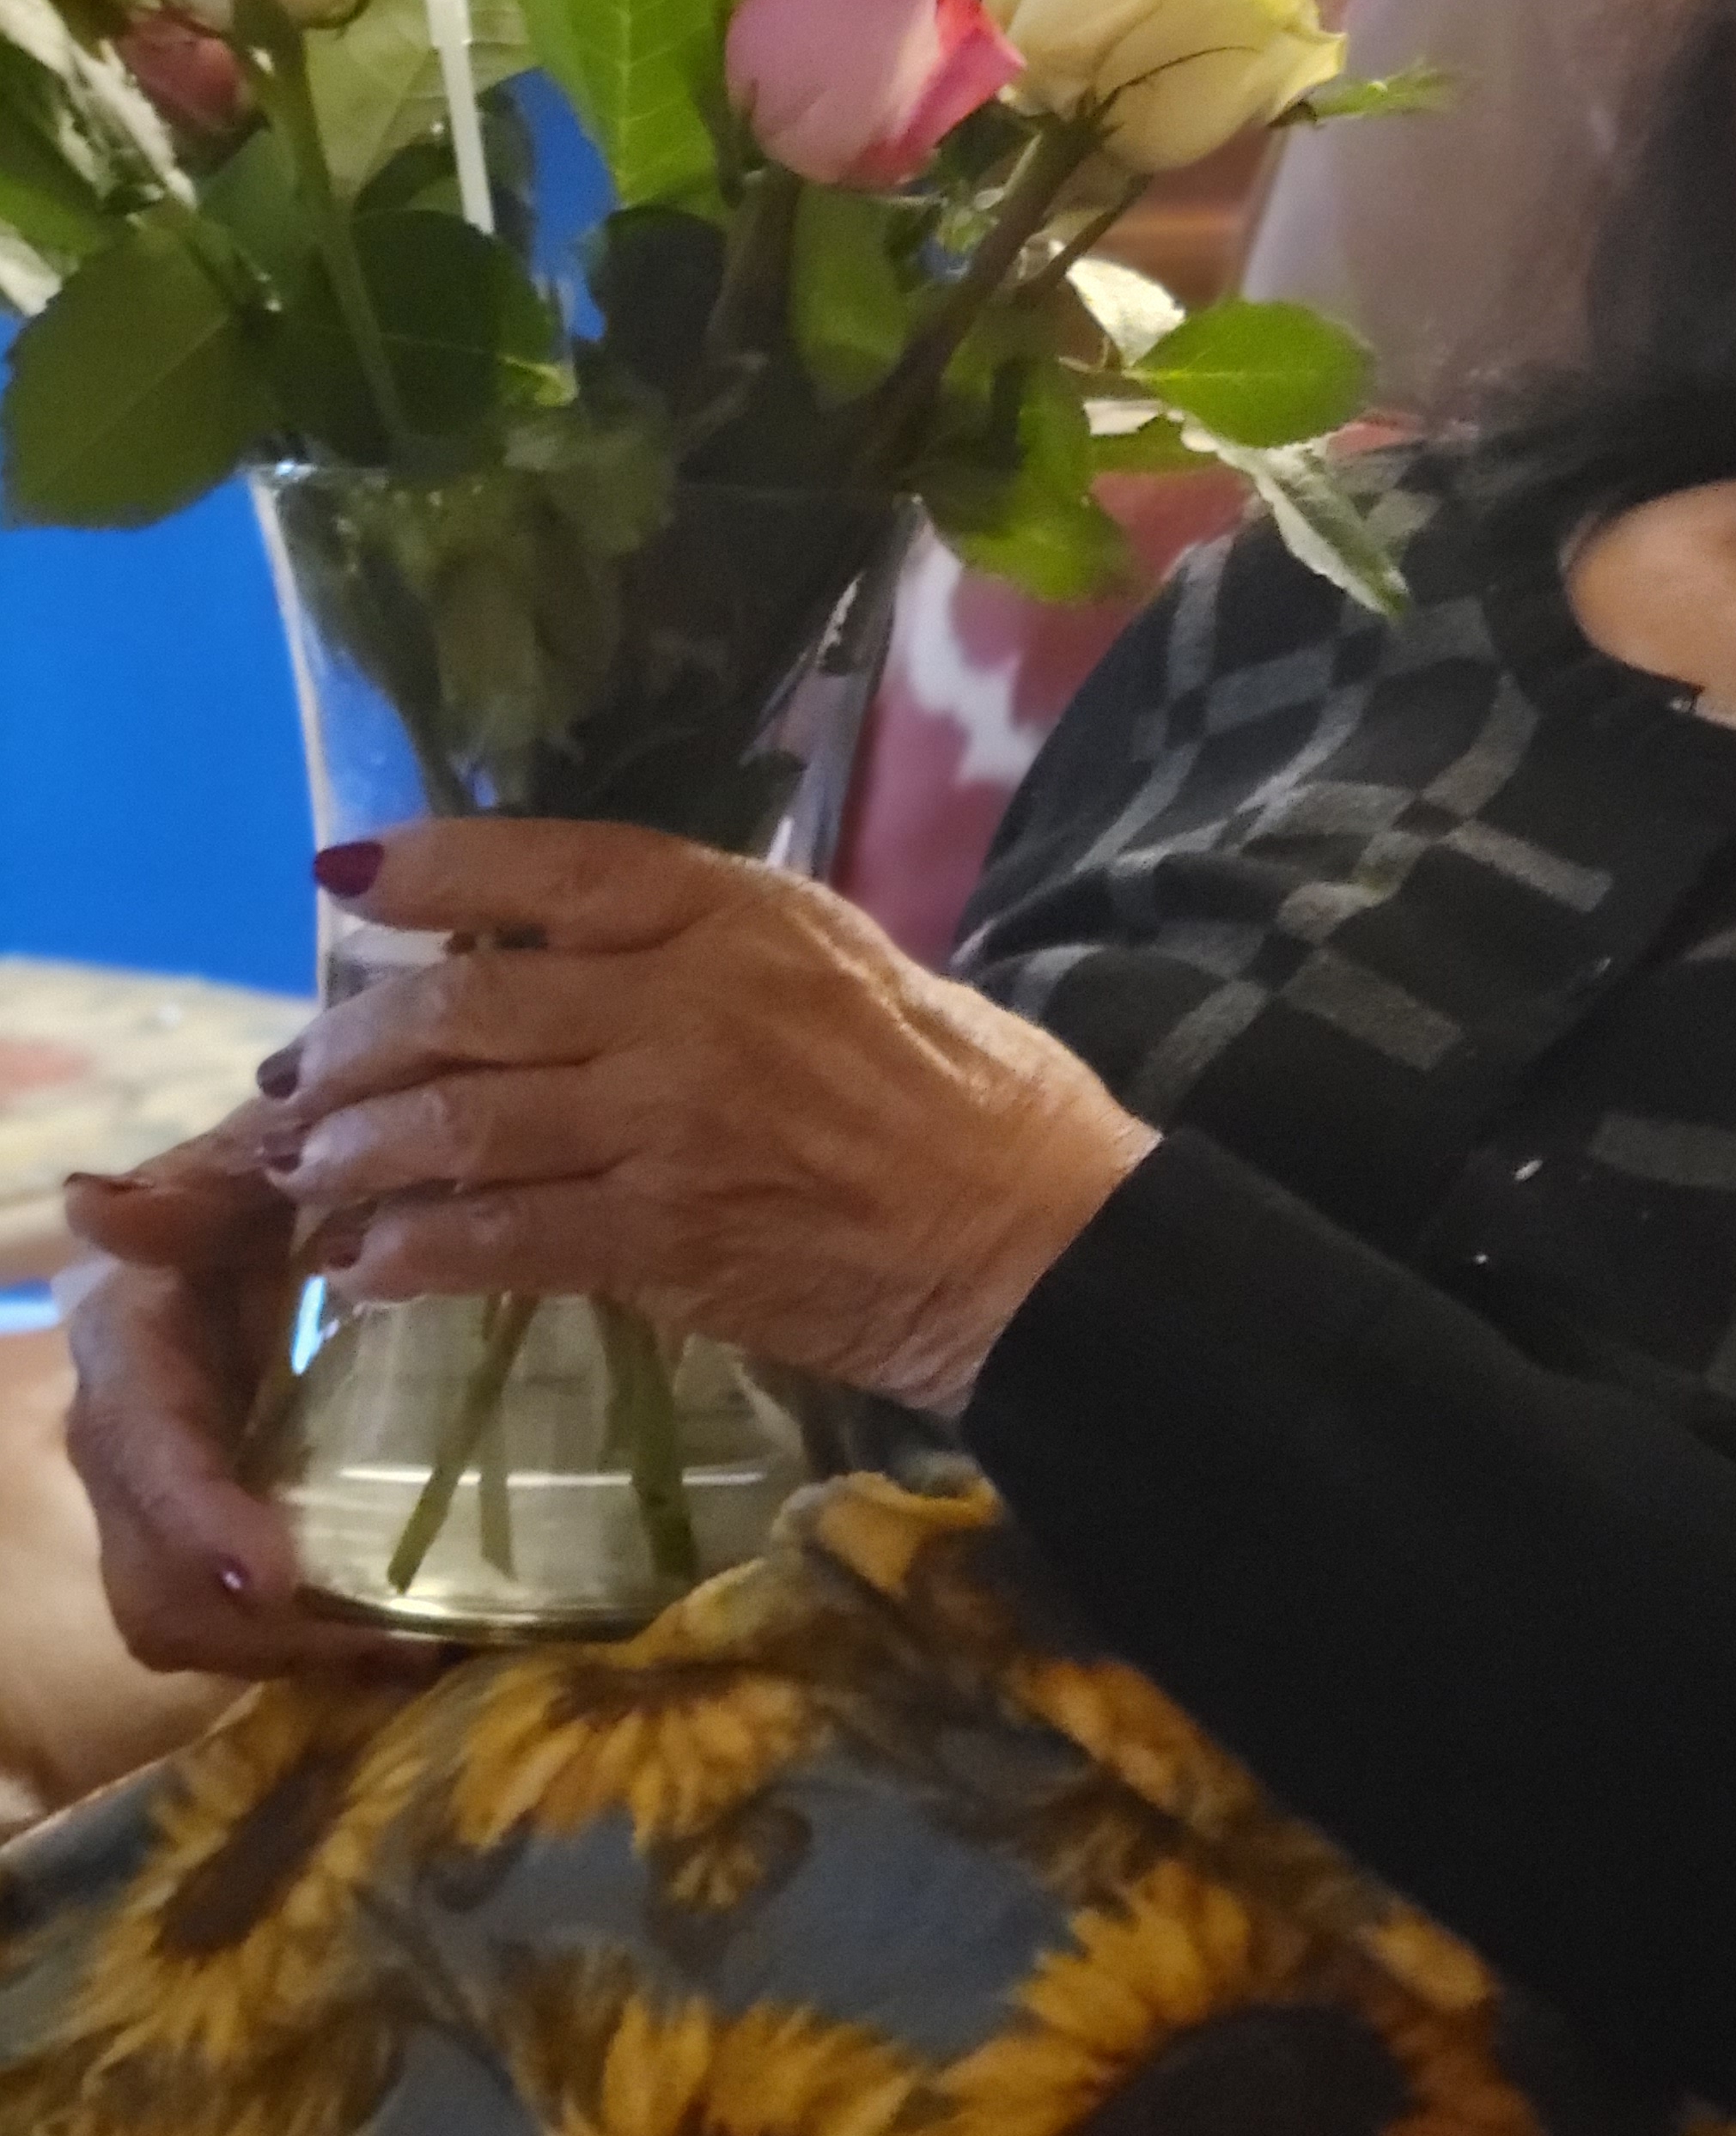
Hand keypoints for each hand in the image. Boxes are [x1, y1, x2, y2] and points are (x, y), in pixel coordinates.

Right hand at [61, 1112, 443, 1680]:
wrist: (322, 1202)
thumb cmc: (292, 1175)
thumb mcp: (262, 1165)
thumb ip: (201, 1183)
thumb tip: (91, 1205)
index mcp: (129, 1343)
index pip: (139, 1448)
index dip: (194, 1519)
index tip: (272, 1578)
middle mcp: (129, 1439)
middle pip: (154, 1576)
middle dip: (259, 1628)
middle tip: (389, 1645)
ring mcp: (168, 1498)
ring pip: (188, 1620)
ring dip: (295, 1653)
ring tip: (411, 1654)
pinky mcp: (221, 1530)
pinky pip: (242, 1622)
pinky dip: (318, 1648)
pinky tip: (409, 1649)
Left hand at [262, 821, 1157, 1415]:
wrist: (1033, 1234)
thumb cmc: (956, 1086)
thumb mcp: (837, 955)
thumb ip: (706, 945)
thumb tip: (562, 951)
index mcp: (739, 911)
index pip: (546, 866)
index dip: (429, 865)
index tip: (344, 878)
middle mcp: (689, 1000)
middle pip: (465, 1004)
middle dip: (352, 1042)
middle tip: (301, 1075)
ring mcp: (668, 1122)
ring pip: (458, 1122)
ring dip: (355, 1153)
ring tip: (308, 1173)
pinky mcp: (662, 1240)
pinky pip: (495, 1239)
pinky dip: (408, 1255)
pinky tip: (364, 1269)